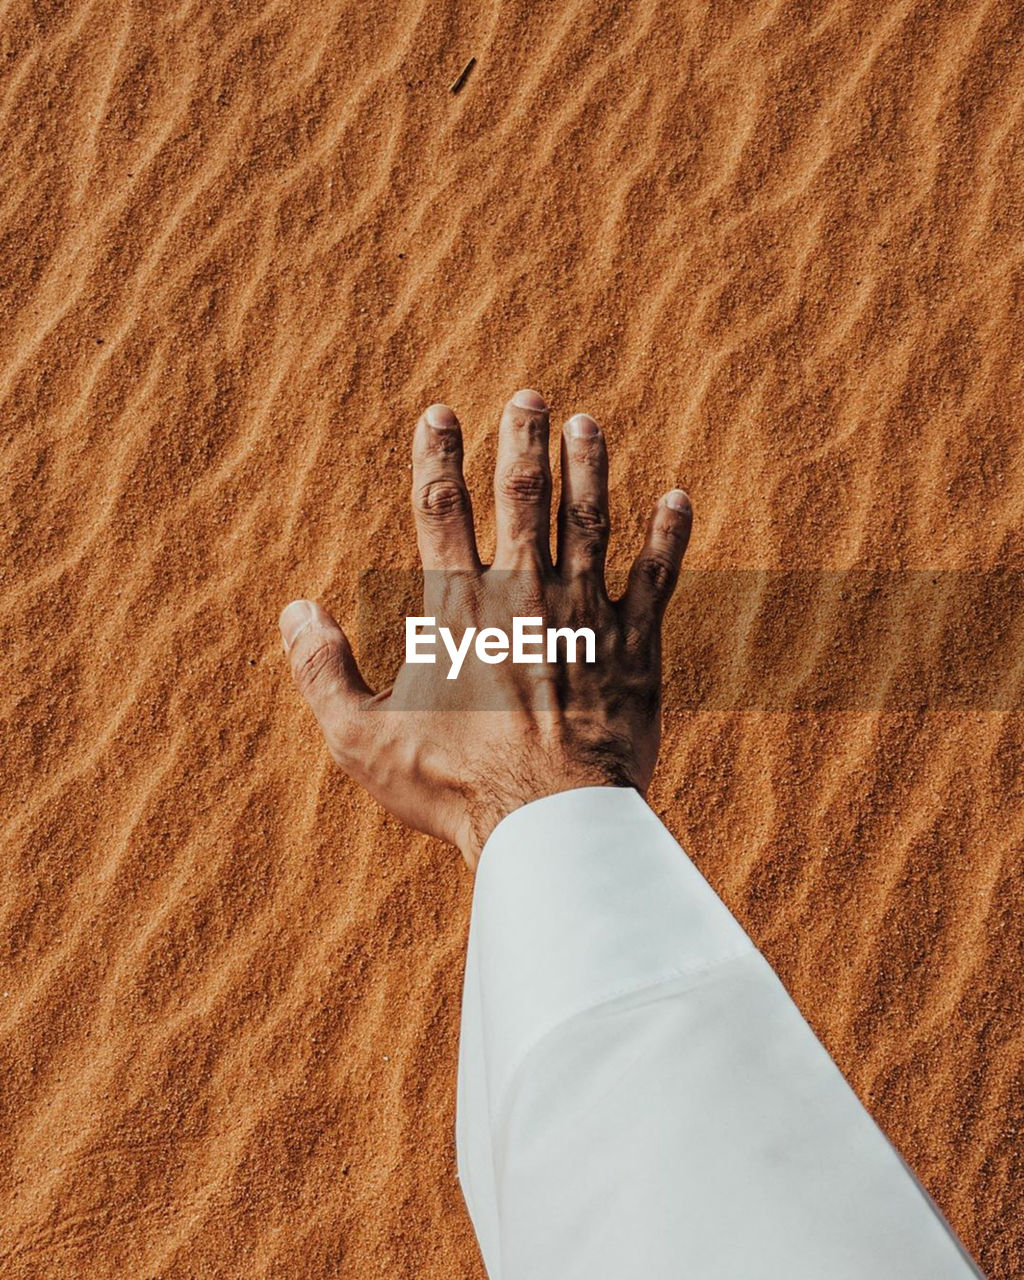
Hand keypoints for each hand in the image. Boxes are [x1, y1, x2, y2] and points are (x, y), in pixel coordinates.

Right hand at [279, 389, 691, 870]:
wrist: (548, 822)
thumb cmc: (453, 786)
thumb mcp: (363, 739)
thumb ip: (324, 672)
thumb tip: (295, 611)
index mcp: (457, 610)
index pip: (441, 511)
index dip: (437, 457)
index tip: (440, 413)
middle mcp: (523, 596)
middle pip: (522, 496)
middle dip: (523, 440)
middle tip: (529, 397)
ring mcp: (585, 616)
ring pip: (588, 521)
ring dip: (588, 468)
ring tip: (589, 425)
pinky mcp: (634, 649)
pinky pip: (656, 580)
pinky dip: (668, 537)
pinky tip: (677, 499)